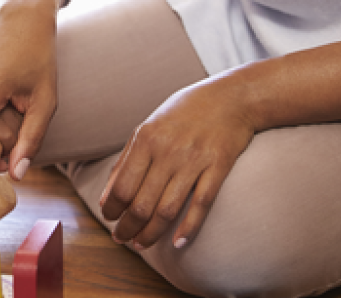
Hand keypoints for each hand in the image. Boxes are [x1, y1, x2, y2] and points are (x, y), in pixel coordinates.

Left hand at [99, 77, 256, 248]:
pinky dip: (188, 228)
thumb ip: (128, 158)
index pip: (121, 186)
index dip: (111, 209)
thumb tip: (108, 193)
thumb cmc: (185, 112)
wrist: (232, 97)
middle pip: (141, 203)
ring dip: (151, 233)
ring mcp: (194, 160)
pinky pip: (201, 204)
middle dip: (127, 227)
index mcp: (146, 139)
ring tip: (142, 243)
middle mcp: (167, 151)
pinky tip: (178, 243)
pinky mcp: (218, 167)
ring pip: (167, 209)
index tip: (109, 220)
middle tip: (122, 238)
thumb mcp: (149, 126)